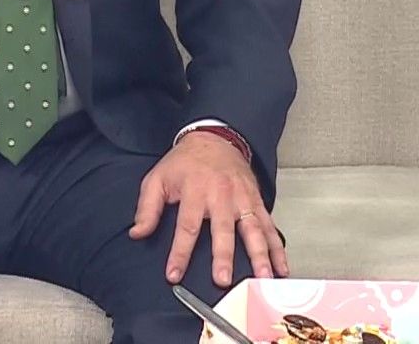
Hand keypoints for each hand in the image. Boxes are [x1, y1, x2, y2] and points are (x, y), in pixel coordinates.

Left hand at [130, 130, 287, 287]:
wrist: (216, 138)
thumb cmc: (186, 162)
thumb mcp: (158, 178)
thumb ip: (147, 207)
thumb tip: (138, 233)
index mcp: (195, 190)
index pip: (186, 226)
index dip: (180, 252)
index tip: (174, 274)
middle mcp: (221, 195)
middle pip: (223, 229)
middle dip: (224, 256)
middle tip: (224, 279)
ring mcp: (243, 198)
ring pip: (253, 229)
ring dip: (259, 254)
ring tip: (262, 276)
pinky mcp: (257, 201)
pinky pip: (269, 226)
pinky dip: (277, 247)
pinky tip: (281, 266)